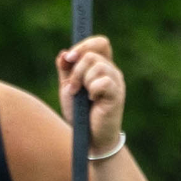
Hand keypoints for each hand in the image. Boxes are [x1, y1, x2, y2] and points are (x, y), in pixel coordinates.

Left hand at [56, 35, 126, 154]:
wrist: (88, 137)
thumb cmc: (80, 114)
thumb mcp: (68, 89)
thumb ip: (66, 71)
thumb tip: (64, 53)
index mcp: (102, 66)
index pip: (100, 43)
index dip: (84, 45)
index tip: (69, 58)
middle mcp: (112, 71)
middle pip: (92, 54)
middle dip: (76, 71)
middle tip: (73, 88)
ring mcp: (116, 82)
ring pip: (97, 66)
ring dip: (82, 81)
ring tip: (82, 96)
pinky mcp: (116, 94)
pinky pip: (102, 82)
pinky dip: (92, 90)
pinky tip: (93, 101)